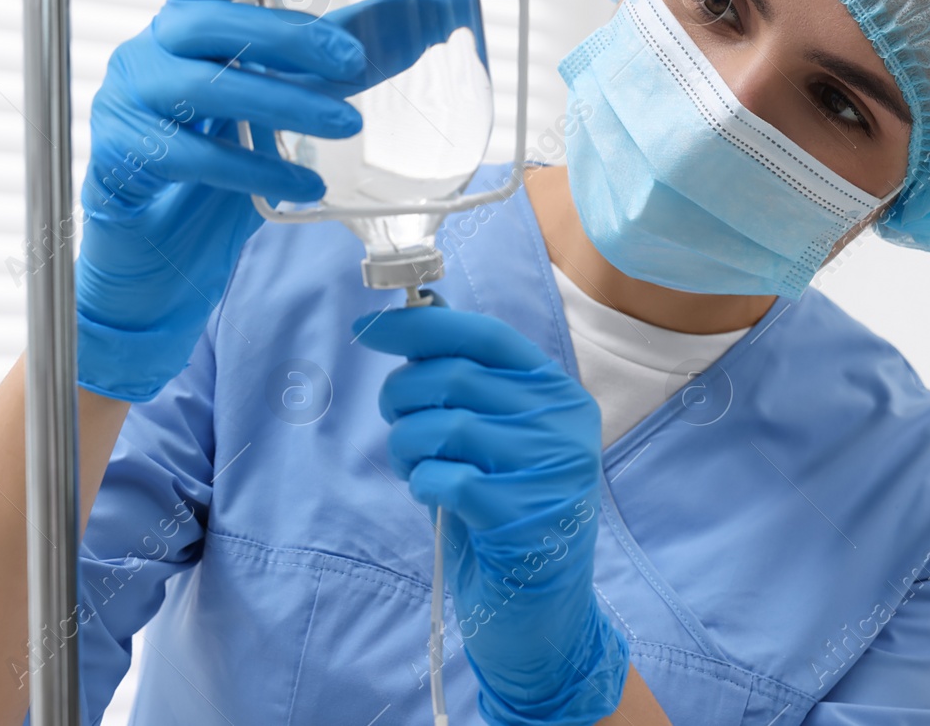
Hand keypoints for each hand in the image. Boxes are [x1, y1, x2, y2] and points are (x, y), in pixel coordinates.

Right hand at [75, 0, 366, 401]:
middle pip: (208, 23)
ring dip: (283, 103)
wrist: (153, 263)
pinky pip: (194, 158)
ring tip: (348, 124)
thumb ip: (334, 69)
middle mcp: (147, 56)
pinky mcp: (122, 162)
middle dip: (284, 35)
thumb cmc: (217, 173)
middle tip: (353, 60)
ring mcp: (126, 107)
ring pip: (204, 87)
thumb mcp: (280, 111)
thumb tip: (427, 22)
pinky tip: (306, 184)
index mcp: (183, 32)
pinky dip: (257, 170)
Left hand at [357, 306, 629, 725]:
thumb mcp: (491, 439)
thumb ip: (466, 382)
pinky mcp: (525, 517)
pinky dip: (423, 483)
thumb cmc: (504, 517)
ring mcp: (550, 470)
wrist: (540, 615)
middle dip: (401, 395)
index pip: (486, 335)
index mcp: (558, 393)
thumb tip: (420, 314)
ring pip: (444, 425)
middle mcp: (562, 424)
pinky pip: (446, 478)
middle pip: (454, 376)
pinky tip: (432, 496)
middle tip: (395, 422)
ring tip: (413, 466)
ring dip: (406, 445)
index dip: (420, 326)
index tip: (367, 331)